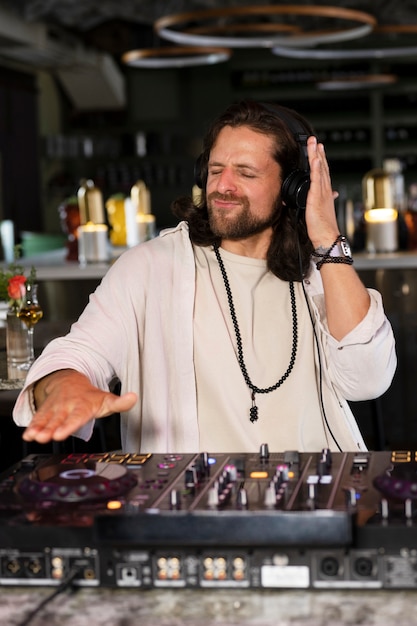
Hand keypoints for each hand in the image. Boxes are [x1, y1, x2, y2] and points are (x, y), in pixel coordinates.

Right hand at [22, 369, 136, 443]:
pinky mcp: (46, 410)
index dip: (69, 425)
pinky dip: (32, 425)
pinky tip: (27, 434)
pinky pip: (38, 417)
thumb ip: (120, 403)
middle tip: (46, 437)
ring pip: (46, 419)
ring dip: (39, 428)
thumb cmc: (89, 396)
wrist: (69, 380)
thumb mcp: (106, 399)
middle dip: (51, 429)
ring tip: (34, 436)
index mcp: (82, 405)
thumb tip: (134, 397)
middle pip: (59, 419)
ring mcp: (55, 408)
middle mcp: (67, 407)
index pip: (77, 417)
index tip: (61, 433)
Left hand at [304, 136, 339, 248]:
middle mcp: (325, 190)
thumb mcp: (320, 211)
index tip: (318, 148)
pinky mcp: (317, 198)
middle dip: (318, 153)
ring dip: (317, 156)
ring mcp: (322, 193)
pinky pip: (317, 181)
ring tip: (314, 143)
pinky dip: (317, 169)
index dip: (320, 160)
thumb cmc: (323, 227)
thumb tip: (328, 196)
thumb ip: (321, 201)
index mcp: (325, 193)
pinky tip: (316, 160)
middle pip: (322, 167)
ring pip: (320, 171)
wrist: (327, 237)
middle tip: (314, 140)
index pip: (322, 172)